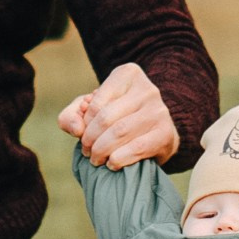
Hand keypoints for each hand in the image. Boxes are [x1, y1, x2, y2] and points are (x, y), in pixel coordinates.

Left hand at [58, 61, 179, 166]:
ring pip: (120, 132)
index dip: (85, 123)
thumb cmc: (117, 118)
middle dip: (90, 139)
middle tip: (86, 151)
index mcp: (128, 74)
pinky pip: (137, 148)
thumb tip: (78, 128)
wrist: (155, 133)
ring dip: (102, 151)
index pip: (96, 101)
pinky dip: (119, 159)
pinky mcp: (166, 133)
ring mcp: (159, 110)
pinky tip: (113, 163)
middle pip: (107, 117)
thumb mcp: (89, 110)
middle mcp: (147, 89)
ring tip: (96, 159)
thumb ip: (72, 115)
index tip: (83, 134)